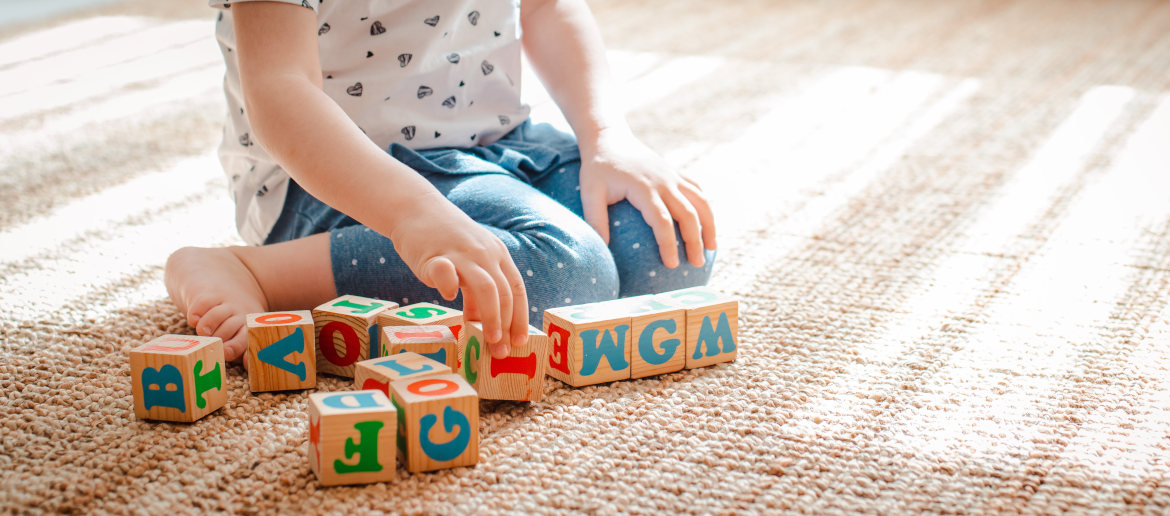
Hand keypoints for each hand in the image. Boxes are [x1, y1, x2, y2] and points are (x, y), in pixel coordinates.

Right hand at [389, 194, 527, 357]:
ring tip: (488, 339)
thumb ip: (477, 292)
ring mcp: (461, 253)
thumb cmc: (444, 241)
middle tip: (500, 351)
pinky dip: (450, 288)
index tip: (520, 342)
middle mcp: (485, 253)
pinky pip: (446, 273)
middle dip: (506, 326)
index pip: (517, 290)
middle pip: (505, 293)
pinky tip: (448, 298)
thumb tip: (485, 328)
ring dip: (491, 317)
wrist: (415, 209)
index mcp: (497, 255)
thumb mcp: (469, 263)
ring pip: (487, 287)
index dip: (520, 317)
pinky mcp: (435, 255)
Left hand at [578, 126, 716, 267]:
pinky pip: (698, 190)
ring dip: (710, 224)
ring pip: (701, 201)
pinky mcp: (676, 172)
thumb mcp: (589, 192)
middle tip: (697, 264)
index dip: (669, 243)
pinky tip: (707, 224)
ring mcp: (673, 175)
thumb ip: (595, 220)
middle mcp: (664, 180)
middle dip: (695, 240)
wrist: (609, 138)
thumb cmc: (597, 168)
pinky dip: (706, 207)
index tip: (671, 264)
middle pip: (688, 213)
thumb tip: (601, 251)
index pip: (662, 220)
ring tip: (712, 248)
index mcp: (644, 187)